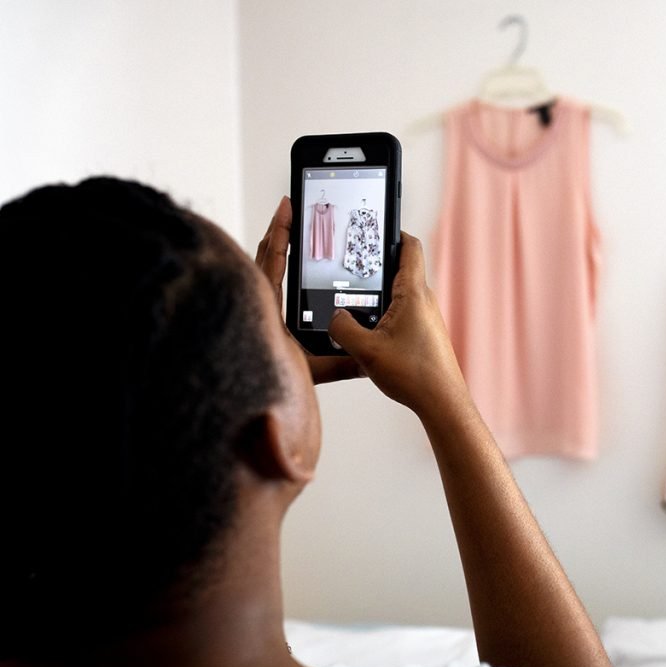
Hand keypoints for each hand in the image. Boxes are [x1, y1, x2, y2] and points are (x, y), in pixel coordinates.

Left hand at [255, 196, 362, 383]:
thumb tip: (370, 357)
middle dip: (278, 232)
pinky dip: (273, 268)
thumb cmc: (271, 389)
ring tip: (290, 229)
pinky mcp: (254, 320)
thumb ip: (341, 365)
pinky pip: (264, 285)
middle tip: (291, 208)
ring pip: (261, 270)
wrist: (245, 410)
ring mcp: (252, 311)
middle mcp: (255, 306)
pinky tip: (286, 267)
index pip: (271, 261)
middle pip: (264, 258)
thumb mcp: (311, 374)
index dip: (280, 232)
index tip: (287, 207)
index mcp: (264, 310)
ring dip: (275, 249)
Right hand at [327, 232, 471, 417]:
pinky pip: (402, 315)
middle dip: (375, 267)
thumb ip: (342, 328)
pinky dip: (384, 317)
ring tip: (353, 305)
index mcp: (413, 293)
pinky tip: (367, 334)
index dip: (392, 231)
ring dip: (378, 297)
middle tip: (350, 267)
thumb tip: (334, 317)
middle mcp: (424, 301)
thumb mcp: (365, 350)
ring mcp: (426, 318)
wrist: (442, 402)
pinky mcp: (425, 334)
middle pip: (400, 270)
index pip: (408, 246)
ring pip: (399, 295)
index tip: (374, 226)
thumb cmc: (414, 375)